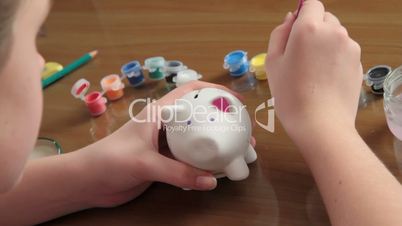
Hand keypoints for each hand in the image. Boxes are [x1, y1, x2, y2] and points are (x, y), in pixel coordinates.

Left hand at [79, 81, 252, 207]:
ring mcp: (165, 144)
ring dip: (214, 144)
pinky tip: (215, 170)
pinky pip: (189, 159)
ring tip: (235, 152)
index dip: (213, 91)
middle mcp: (165, 125)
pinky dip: (203, 163)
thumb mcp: (144, 162)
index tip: (234, 101)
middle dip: (220, 120)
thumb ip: (177, 172)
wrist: (88, 182)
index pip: (190, 91)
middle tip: (241, 132)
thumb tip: (211, 181)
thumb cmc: (109, 161)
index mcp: (159, 113)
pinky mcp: (164, 162)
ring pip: (195, 139)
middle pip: (198, 116)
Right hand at [265, 0, 362, 140]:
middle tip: (300, 56)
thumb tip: (290, 19)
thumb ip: (279, 33)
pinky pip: (344, 51)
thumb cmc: (291, 95)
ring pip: (335, 35)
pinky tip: (324, 79)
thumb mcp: (272, 62)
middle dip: (313, 30)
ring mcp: (350, 47)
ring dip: (325, 44)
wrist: (319, 124)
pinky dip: (335, 58)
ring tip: (312, 71)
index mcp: (309, 28)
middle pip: (325, 18)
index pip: (311, 4)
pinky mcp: (358, 62)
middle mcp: (334, 32)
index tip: (295, 31)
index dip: (302, 15)